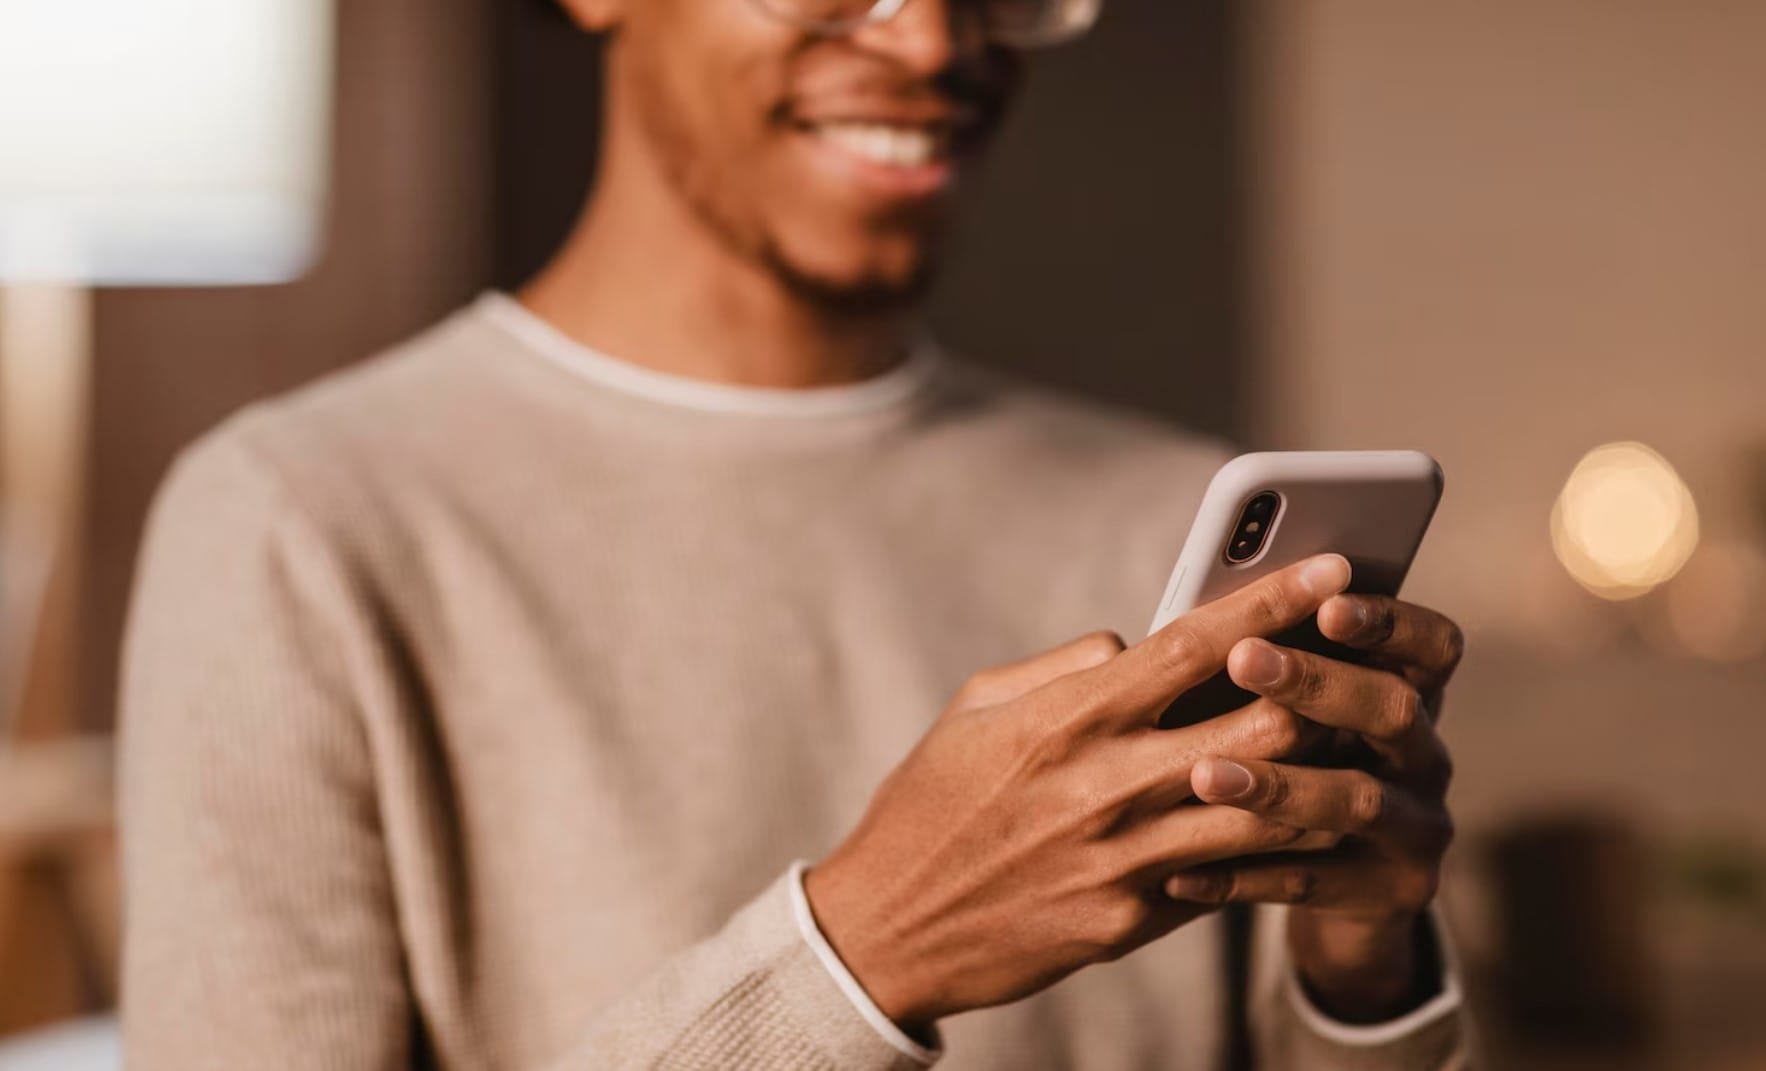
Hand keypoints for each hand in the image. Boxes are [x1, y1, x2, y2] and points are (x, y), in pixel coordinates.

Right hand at [804, 555, 1353, 1032]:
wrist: (888, 930)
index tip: (1336, 568)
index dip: (1275, 601)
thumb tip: (1138, 643)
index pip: (1197, 644)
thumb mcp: (976, 709)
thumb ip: (1066, 667)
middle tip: (1360, 662)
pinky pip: (1229, 874)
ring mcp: (1127, 859)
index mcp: (1069, 717)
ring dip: (1319, 770)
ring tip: (1355, 742)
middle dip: (1323, 685)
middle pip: (1263, 722)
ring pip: (1270, 805)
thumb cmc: (929, 804)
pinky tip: (1302, 820)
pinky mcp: (1133, 920)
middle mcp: (1108, 784)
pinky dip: (1270, 842)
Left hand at [1163, 592, 1463, 1021]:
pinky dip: (1244, 876)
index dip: (1388, 621)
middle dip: (1319, 683)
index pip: (1431, 645)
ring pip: (1356, 801)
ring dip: (1279, 784)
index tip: (1327, 603)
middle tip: (1244, 659)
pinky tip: (1180, 874)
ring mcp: (1417, 829)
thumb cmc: (1294, 765)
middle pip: (1395, 709)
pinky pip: (1313, 883)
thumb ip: (1263, 666)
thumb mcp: (1291, 712)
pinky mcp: (1392, 894)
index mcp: (1409, 693)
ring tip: (1204, 774)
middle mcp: (1425, 757)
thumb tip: (1186, 615)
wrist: (1342, 894)